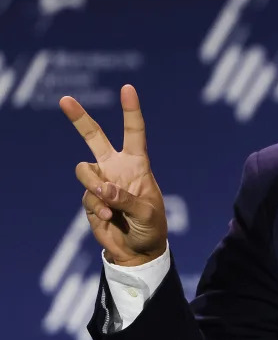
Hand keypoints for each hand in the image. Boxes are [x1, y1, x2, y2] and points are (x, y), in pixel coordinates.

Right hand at [60, 85, 167, 266]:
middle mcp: (116, 168)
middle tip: (65, 100)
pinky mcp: (90, 199)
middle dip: (79, 119)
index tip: (127, 88)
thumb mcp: (148, 213)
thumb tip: (103, 187)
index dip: (131, 110)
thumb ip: (126, 199)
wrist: (139, 250)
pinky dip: (97, 207)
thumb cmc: (151, 227)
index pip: (134, 132)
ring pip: (84, 171)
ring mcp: (101, 182)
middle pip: (94, 138)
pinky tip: (108, 219)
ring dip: (94, 185)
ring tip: (108, 204)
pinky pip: (87, 196)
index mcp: (137, 164)